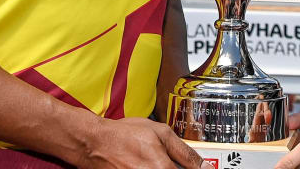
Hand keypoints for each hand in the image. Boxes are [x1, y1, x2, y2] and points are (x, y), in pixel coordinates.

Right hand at [82, 117, 210, 168]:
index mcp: (163, 168)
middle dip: (177, 168)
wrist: (95, 144)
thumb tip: (204, 165)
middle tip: (168, 161)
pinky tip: (149, 164)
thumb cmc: (125, 135)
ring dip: (167, 168)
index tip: (199, 168)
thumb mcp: (161, 133)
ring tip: (157, 161)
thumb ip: (185, 151)